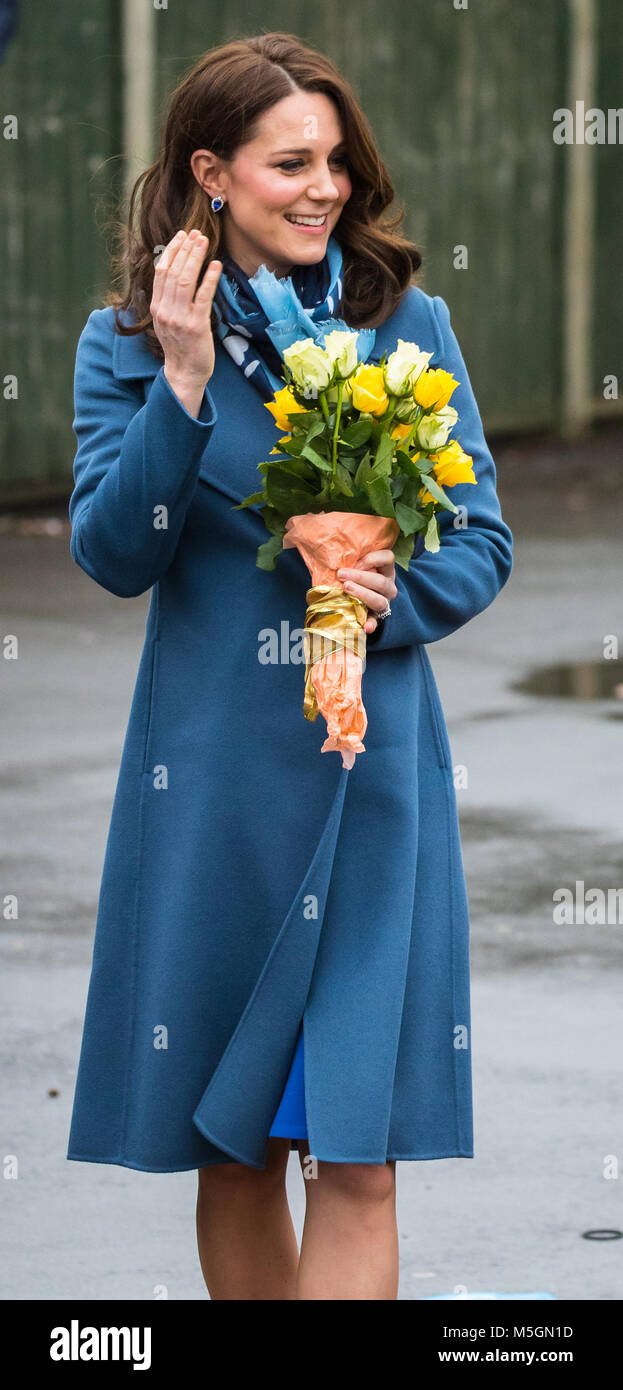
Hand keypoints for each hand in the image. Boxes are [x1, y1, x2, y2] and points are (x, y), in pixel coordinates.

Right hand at [150, 229, 222, 414]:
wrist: (185, 373)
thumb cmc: (180, 346)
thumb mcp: (167, 321)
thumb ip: (168, 300)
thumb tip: (175, 273)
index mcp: (157, 307)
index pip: (161, 272)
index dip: (171, 251)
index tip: (181, 236)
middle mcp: (165, 311)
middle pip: (172, 272)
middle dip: (184, 249)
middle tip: (196, 233)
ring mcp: (180, 318)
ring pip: (184, 280)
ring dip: (195, 258)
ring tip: (204, 242)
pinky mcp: (196, 326)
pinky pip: (202, 297)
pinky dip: (209, 278)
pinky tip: (216, 265)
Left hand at [337, 550, 397, 633]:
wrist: (356, 592)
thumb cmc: (354, 573)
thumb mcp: (356, 563)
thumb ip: (351, 558)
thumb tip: (329, 552)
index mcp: (386, 569)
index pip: (388, 558)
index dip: (373, 559)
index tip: (356, 562)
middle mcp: (388, 586)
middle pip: (381, 582)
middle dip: (360, 577)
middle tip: (341, 575)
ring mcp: (384, 602)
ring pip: (380, 600)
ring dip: (363, 594)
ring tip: (346, 589)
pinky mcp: (375, 616)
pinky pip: (375, 622)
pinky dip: (371, 624)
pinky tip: (365, 627)